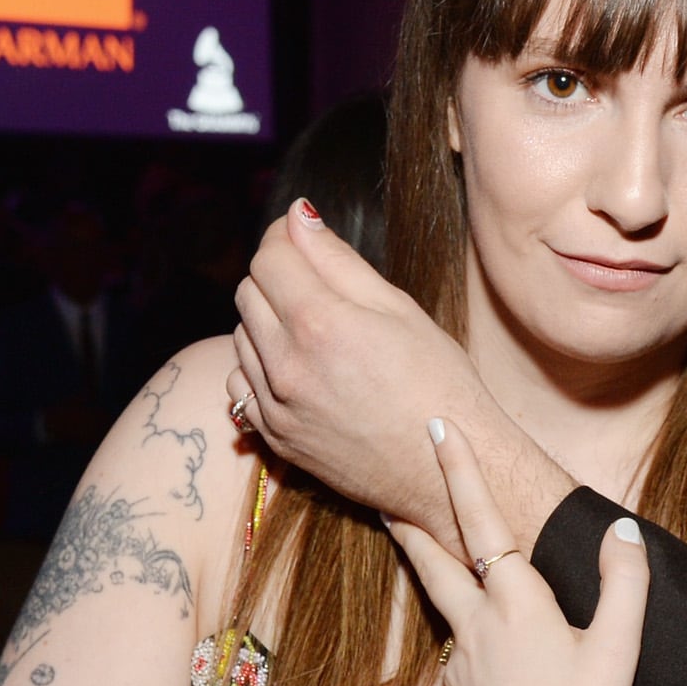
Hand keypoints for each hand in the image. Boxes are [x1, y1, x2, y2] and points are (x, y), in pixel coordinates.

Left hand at [231, 202, 576, 553]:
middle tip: (318, 287)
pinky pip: (241, 385)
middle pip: (248, 292)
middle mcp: (288, 365)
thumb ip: (338, 260)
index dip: (284, 237)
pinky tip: (298, 370)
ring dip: (268, 323)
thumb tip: (299, 217)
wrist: (445, 468)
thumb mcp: (399, 309)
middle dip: (277, 278)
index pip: (269, 256)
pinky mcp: (275, 437)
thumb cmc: (438, 384)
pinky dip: (260, 368)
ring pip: (241, 336)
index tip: (302, 238)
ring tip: (317, 334)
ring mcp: (276, 406)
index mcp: (322, 324)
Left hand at [386, 421, 646, 685]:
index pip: (480, 520)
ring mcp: (460, 667)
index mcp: (516, 603)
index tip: (435, 429)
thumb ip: (623, 584)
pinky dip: (469, 642)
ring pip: (446, 607)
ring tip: (422, 545)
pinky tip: (488, 658)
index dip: (459, 471)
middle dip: (413, 517)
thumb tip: (620, 529)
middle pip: (434, 559)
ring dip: (433, 573)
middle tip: (386, 486)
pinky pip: (462, 658)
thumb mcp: (618, 651)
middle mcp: (476, 627)